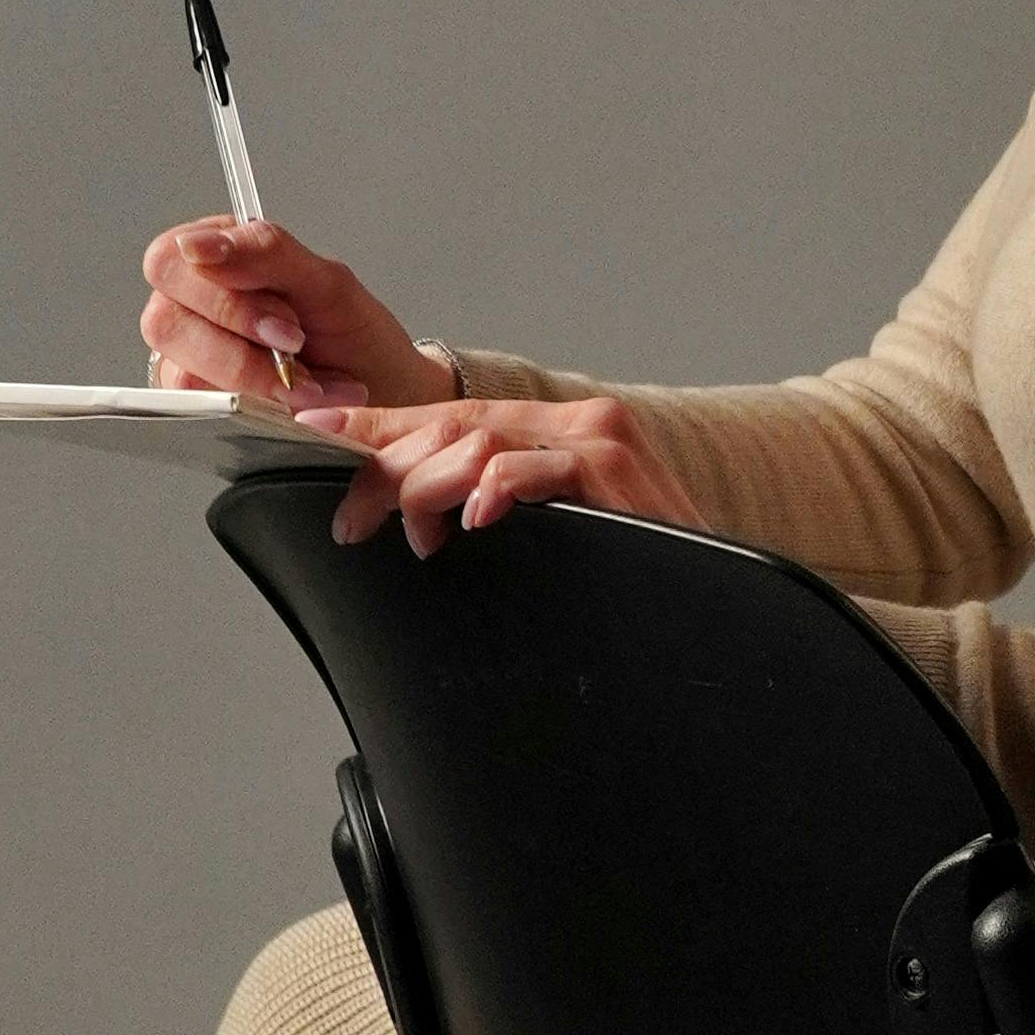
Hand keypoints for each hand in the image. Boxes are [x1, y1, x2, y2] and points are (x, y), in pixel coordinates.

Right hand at [139, 215, 452, 411]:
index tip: (284, 320)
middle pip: (164, 321)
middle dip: (242, 347)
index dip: (219, 295)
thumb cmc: (355, 337)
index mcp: (214, 257)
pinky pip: (201, 412)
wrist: (388, 397)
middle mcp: (190, 306)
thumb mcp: (327, 282)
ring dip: (256, 383)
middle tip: (298, 352)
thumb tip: (199, 246)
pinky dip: (257, 409)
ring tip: (310, 384)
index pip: (169, 262)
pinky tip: (293, 404)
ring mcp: (189, 359)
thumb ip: (266, 252)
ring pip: (181, 373)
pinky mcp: (198, 405)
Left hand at [300, 393, 706, 556]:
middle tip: (350, 518)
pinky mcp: (618, 471)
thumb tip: (414, 523)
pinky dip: (493, 491)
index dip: (379, 427)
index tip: (316, 435)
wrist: (718, 614)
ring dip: (425, 489)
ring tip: (413, 537)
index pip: (452, 419)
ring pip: (479, 442)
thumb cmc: (636, 584)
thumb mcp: (552, 541)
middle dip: (385, 469)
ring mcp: (600, 442)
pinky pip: (533, 468)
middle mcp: (577, 425)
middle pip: (453, 425)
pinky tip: (471, 519)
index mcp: (556, 435)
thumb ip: (496, 515)